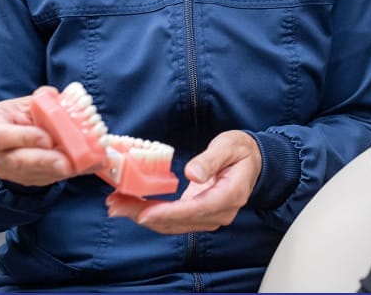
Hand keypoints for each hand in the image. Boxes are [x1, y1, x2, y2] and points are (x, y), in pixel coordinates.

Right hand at [0, 90, 72, 186]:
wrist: (18, 128)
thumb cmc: (23, 111)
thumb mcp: (30, 101)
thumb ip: (44, 98)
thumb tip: (59, 98)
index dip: (24, 138)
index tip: (48, 139)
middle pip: (16, 160)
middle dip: (44, 162)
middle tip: (67, 163)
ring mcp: (3, 167)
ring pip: (29, 174)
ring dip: (55, 171)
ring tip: (77, 165)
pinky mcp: (19, 178)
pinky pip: (39, 179)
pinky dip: (60, 173)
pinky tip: (77, 167)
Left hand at [106, 130, 261, 233]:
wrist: (254, 162)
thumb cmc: (241, 151)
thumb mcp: (229, 146)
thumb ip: (211, 159)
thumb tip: (194, 174)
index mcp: (230, 195)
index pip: (196, 209)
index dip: (169, 213)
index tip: (144, 212)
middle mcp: (220, 213)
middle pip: (179, 221)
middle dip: (145, 215)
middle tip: (116, 206)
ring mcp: (209, 217)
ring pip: (172, 225)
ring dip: (143, 217)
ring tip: (117, 206)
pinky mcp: (199, 216)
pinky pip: (173, 221)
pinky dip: (152, 215)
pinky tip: (133, 207)